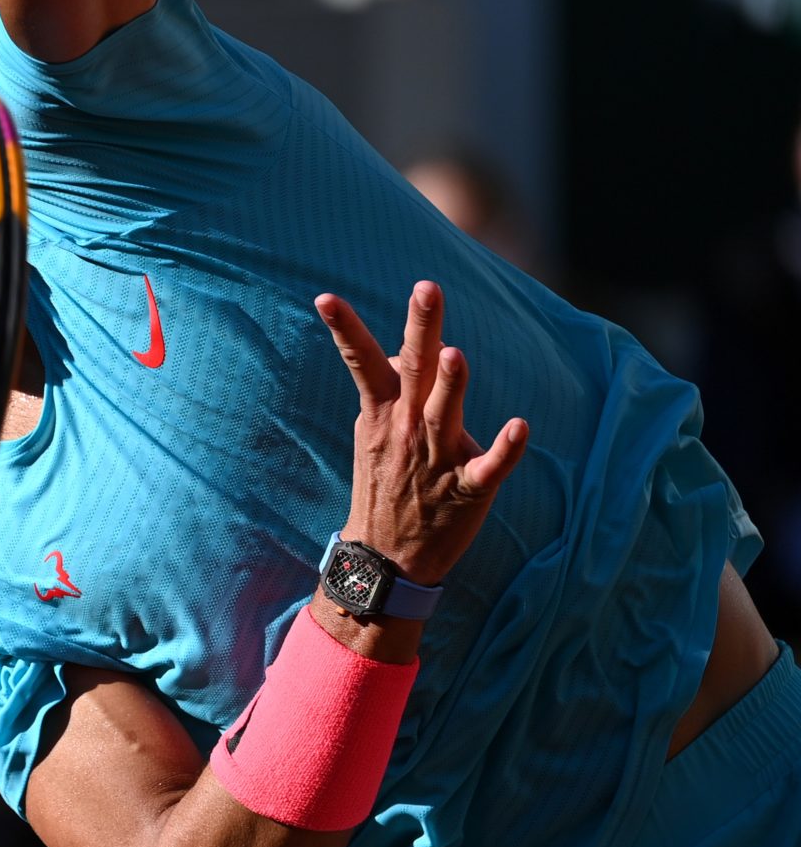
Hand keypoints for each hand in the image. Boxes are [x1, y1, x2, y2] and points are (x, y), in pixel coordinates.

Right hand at [316, 281, 528, 587]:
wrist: (386, 558)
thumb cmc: (384, 488)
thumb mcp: (374, 435)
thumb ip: (388, 392)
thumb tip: (395, 353)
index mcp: (384, 414)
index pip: (362, 362)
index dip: (344, 328)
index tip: (325, 298)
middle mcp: (407, 430)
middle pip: (413, 370)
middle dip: (420, 328)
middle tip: (426, 288)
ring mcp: (435, 460)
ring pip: (444, 415)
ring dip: (450, 385)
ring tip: (455, 354)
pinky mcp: (466, 490)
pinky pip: (488, 469)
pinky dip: (505, 449)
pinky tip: (521, 427)